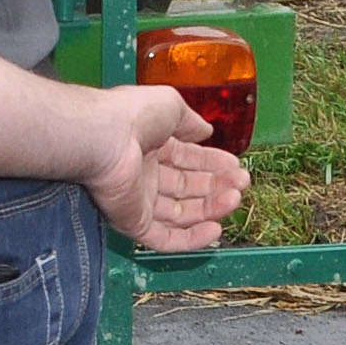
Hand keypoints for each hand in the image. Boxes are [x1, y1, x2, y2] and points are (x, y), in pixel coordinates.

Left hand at [82, 86, 246, 250]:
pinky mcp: (133, 223)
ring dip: (211, 209)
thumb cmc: (134, 115)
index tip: (237, 167)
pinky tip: (215, 230)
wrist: (103, 138)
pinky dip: (191, 239)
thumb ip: (190, 121)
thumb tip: (206, 131)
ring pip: (181, 214)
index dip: (213, 164)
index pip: (188, 160)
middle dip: (218, 186)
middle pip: (188, 188)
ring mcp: (139, 201)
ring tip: (235, 199)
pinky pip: (165, 238)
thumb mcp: (170, 105)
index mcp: (152, 145)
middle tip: (242, 183)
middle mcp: (146, 174)